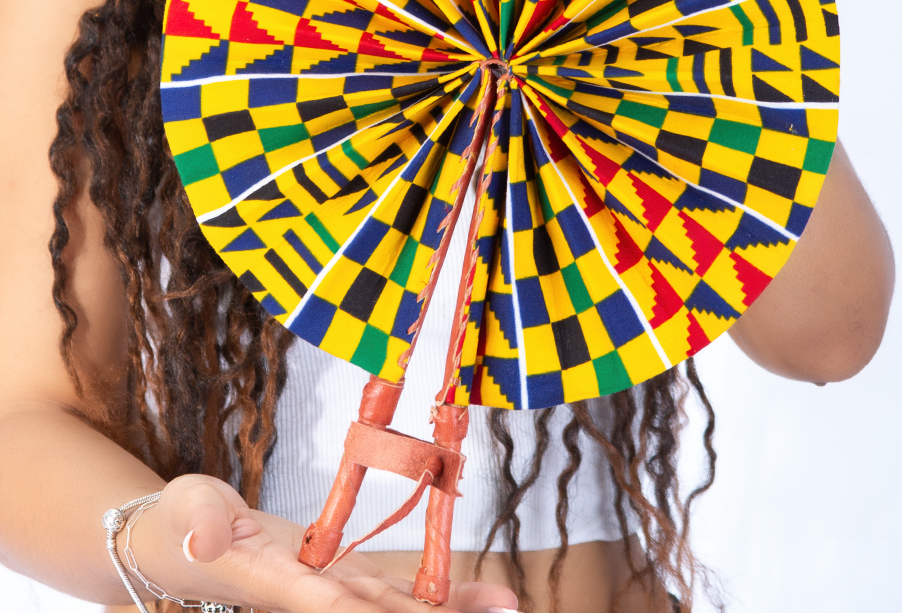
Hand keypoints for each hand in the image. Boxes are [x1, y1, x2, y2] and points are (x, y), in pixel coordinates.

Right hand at [131, 475, 516, 612]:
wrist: (189, 541)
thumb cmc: (183, 521)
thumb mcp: (185, 509)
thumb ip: (197, 523)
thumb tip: (201, 540)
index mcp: (275, 584)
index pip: (328, 604)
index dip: (364, 612)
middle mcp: (312, 598)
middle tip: (497, 611)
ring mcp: (333, 590)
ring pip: (398, 608)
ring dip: (450, 610)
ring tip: (507, 604)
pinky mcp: (344, 578)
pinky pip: (398, 591)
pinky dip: (440, 595)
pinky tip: (485, 596)